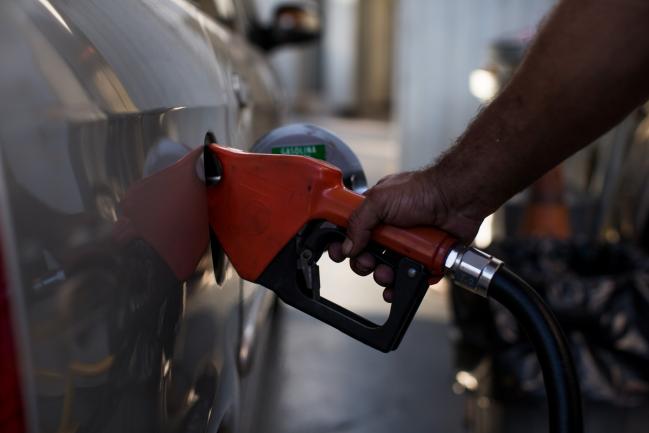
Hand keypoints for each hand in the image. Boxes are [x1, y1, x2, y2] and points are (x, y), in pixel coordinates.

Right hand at [328, 169, 483, 300]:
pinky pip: (413, 277)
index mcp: (376, 214)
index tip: (341, 253)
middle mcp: (391, 231)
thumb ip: (358, 222)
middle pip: (368, 256)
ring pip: (389, 270)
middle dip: (365, 264)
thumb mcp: (380, 200)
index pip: (353, 233)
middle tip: (369, 263)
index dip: (345, 245)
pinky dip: (407, 284)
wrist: (456, 199)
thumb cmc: (423, 191)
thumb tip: (347, 246)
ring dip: (383, 277)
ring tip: (387, 273)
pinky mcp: (426, 258)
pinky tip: (403, 283)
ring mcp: (409, 246)